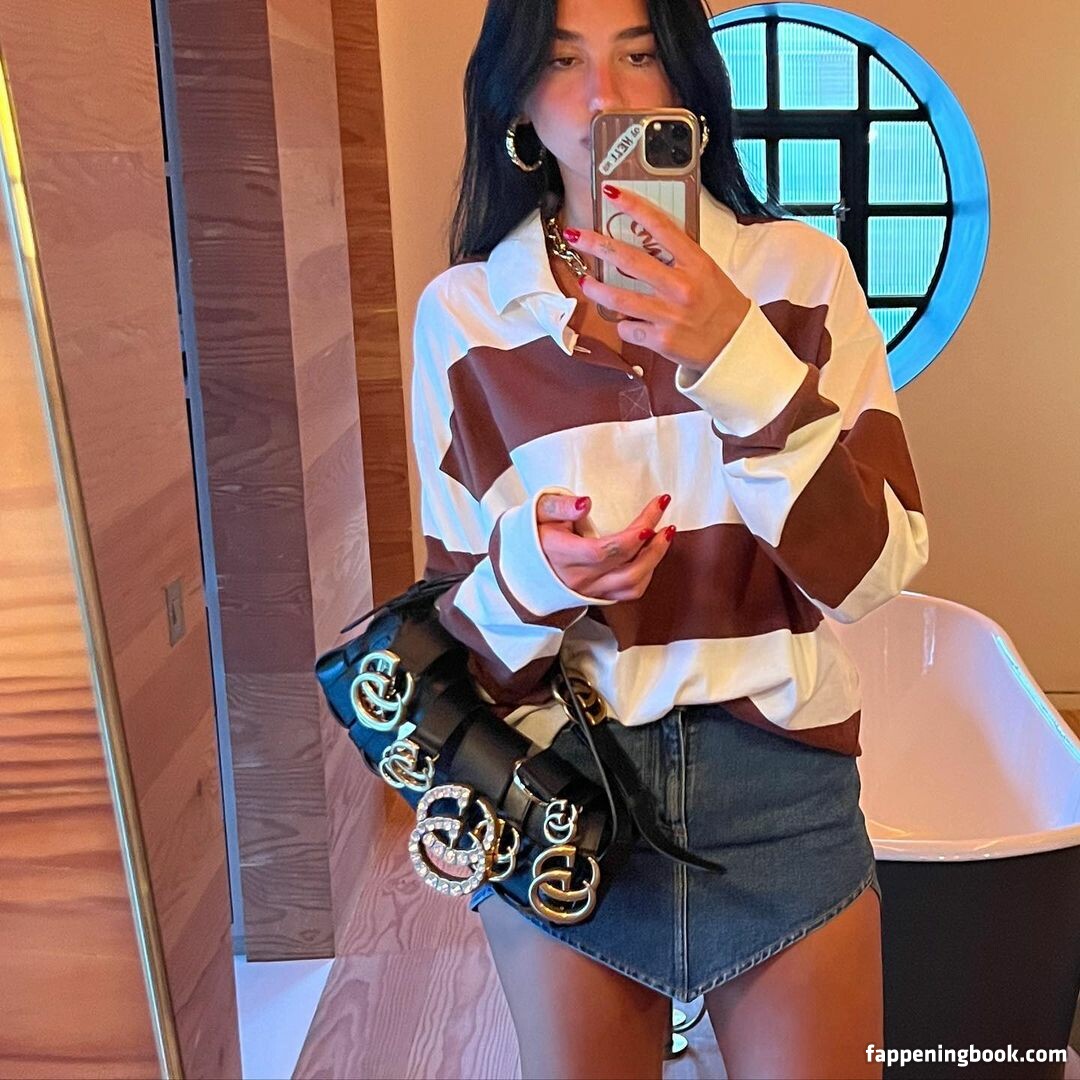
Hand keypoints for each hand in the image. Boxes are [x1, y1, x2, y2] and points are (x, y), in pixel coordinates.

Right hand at [535, 493, 674, 602]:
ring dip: (655, 560)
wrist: (519, 568)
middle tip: (665, 518)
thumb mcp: (538, 512)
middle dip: (653, 543)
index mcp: (563, 555)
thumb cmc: (530, 536)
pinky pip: (628, 592)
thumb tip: (585, 503)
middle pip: (627, 568)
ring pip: (632, 584)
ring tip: (665, 535)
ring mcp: (589, 590)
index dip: (632, 537)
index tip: (653, 514)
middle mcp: (579, 578)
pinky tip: (651, 553)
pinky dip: (646, 573)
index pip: (604, 551)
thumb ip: (560, 506)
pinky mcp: (596, 596)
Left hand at [565, 183, 752, 371]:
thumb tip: (642, 243)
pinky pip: (628, 328)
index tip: (611, 193)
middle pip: (629, 260)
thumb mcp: (707, 273)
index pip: (660, 227)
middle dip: (597, 245)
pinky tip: (627, 322)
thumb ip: (679, 259)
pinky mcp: (660, 340)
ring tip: (583, 281)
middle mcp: (681, 287)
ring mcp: (669, 315)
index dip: (633, 207)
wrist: (734, 346)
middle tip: (576, 236)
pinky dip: (623, 324)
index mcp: (696, 263)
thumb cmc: (720, 306)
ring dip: (595, 288)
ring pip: (619, 298)